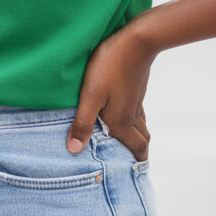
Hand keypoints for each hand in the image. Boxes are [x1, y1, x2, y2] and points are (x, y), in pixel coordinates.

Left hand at [66, 21, 156, 160]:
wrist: (136, 40)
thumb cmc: (109, 66)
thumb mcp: (91, 94)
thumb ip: (82, 123)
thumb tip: (73, 151)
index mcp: (122, 121)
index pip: (137, 149)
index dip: (137, 163)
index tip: (134, 175)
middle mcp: (132, 114)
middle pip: (142, 140)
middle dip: (138, 153)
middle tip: (130, 162)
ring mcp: (136, 100)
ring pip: (141, 125)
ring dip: (136, 136)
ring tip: (125, 142)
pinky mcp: (136, 86)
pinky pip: (138, 110)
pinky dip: (134, 119)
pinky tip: (124, 112)